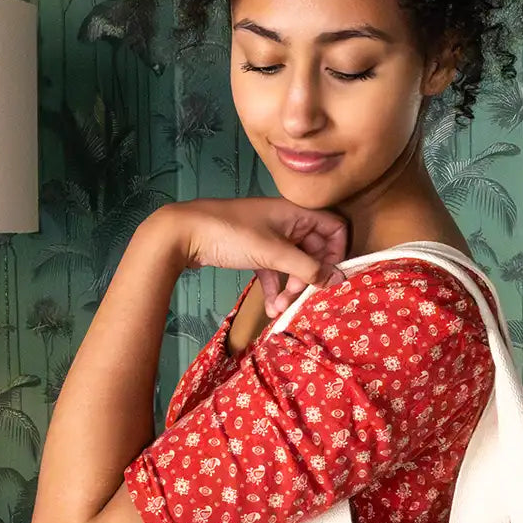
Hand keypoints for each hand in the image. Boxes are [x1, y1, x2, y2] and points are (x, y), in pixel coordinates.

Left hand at [162, 198, 348, 317]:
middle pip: (314, 252)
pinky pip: (274, 271)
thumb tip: (339, 280)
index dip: (336, 253)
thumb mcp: (274, 252)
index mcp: (296, 213)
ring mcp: (271, 237)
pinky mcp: (255, 251)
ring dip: (290, 288)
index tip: (328, 277)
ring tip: (279, 307)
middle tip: (297, 297)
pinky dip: (273, 289)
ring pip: (293, 265)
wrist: (184, 233)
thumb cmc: (232, 234)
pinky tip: (269, 308)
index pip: (333, 229)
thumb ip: (308, 268)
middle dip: (307, 278)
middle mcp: (287, 222)